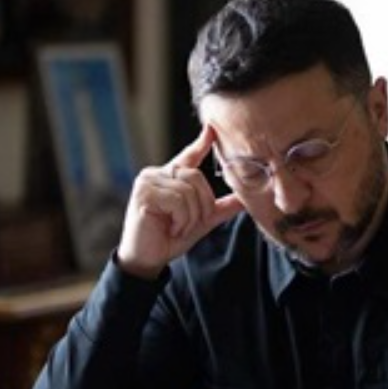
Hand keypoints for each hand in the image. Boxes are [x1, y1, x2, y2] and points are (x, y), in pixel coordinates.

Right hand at [118, 126, 243, 278]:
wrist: (147, 259)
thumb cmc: (169, 238)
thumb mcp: (200, 222)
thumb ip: (219, 208)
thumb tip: (243, 200)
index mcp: (169, 177)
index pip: (188, 157)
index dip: (201, 143)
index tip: (212, 130)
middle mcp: (156, 174)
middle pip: (196, 177)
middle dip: (202, 205)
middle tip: (191, 224)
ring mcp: (148, 182)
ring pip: (188, 191)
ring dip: (191, 217)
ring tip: (178, 228)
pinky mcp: (144, 194)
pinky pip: (178, 201)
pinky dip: (182, 220)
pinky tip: (171, 228)